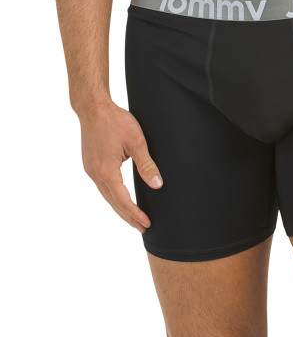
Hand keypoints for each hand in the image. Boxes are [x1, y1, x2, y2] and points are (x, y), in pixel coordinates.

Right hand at [79, 101, 162, 231]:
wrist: (93, 107)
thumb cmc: (115, 120)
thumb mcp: (136, 141)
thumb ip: (147, 164)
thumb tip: (157, 184)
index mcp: (106, 171)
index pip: (122, 200)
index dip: (135, 213)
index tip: (146, 223)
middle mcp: (95, 174)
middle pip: (114, 202)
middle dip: (128, 217)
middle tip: (142, 228)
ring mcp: (91, 170)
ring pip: (107, 196)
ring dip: (120, 209)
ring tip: (133, 220)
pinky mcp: (90, 165)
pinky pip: (103, 188)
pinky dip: (113, 198)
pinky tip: (120, 201)